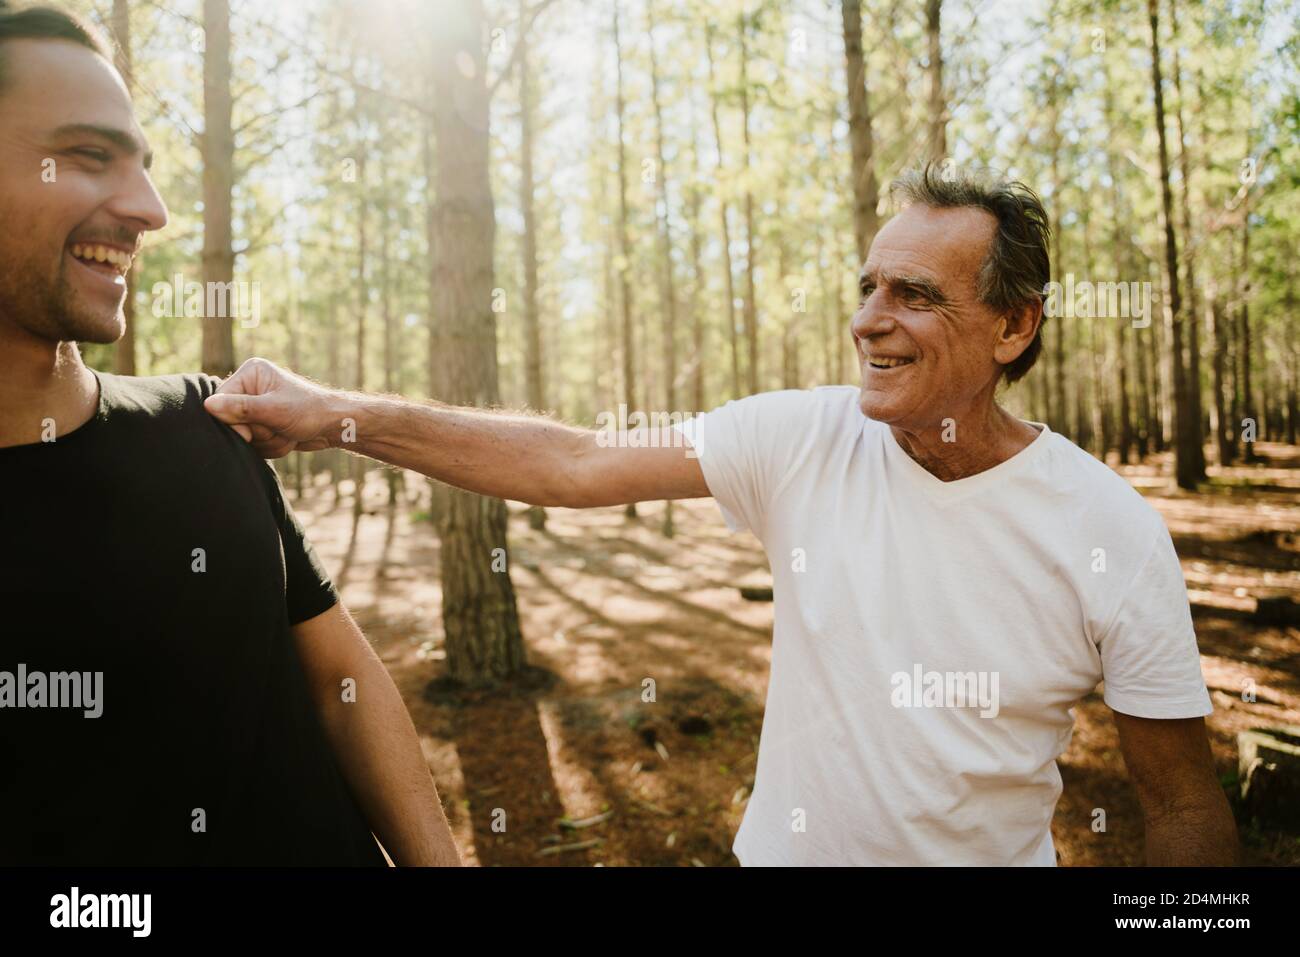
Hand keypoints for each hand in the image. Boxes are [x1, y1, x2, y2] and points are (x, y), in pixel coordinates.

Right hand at [204, 357, 341, 457]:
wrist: (335, 426)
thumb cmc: (310, 411)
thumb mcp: (274, 410)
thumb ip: (241, 409)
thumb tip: (208, 405)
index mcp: (251, 373)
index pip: (220, 401)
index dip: (235, 421)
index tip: (253, 431)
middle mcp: (250, 387)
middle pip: (230, 421)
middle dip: (257, 433)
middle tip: (278, 428)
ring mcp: (256, 407)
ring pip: (243, 435)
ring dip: (266, 441)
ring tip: (286, 432)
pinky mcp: (263, 423)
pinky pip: (254, 443)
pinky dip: (271, 446)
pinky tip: (287, 438)